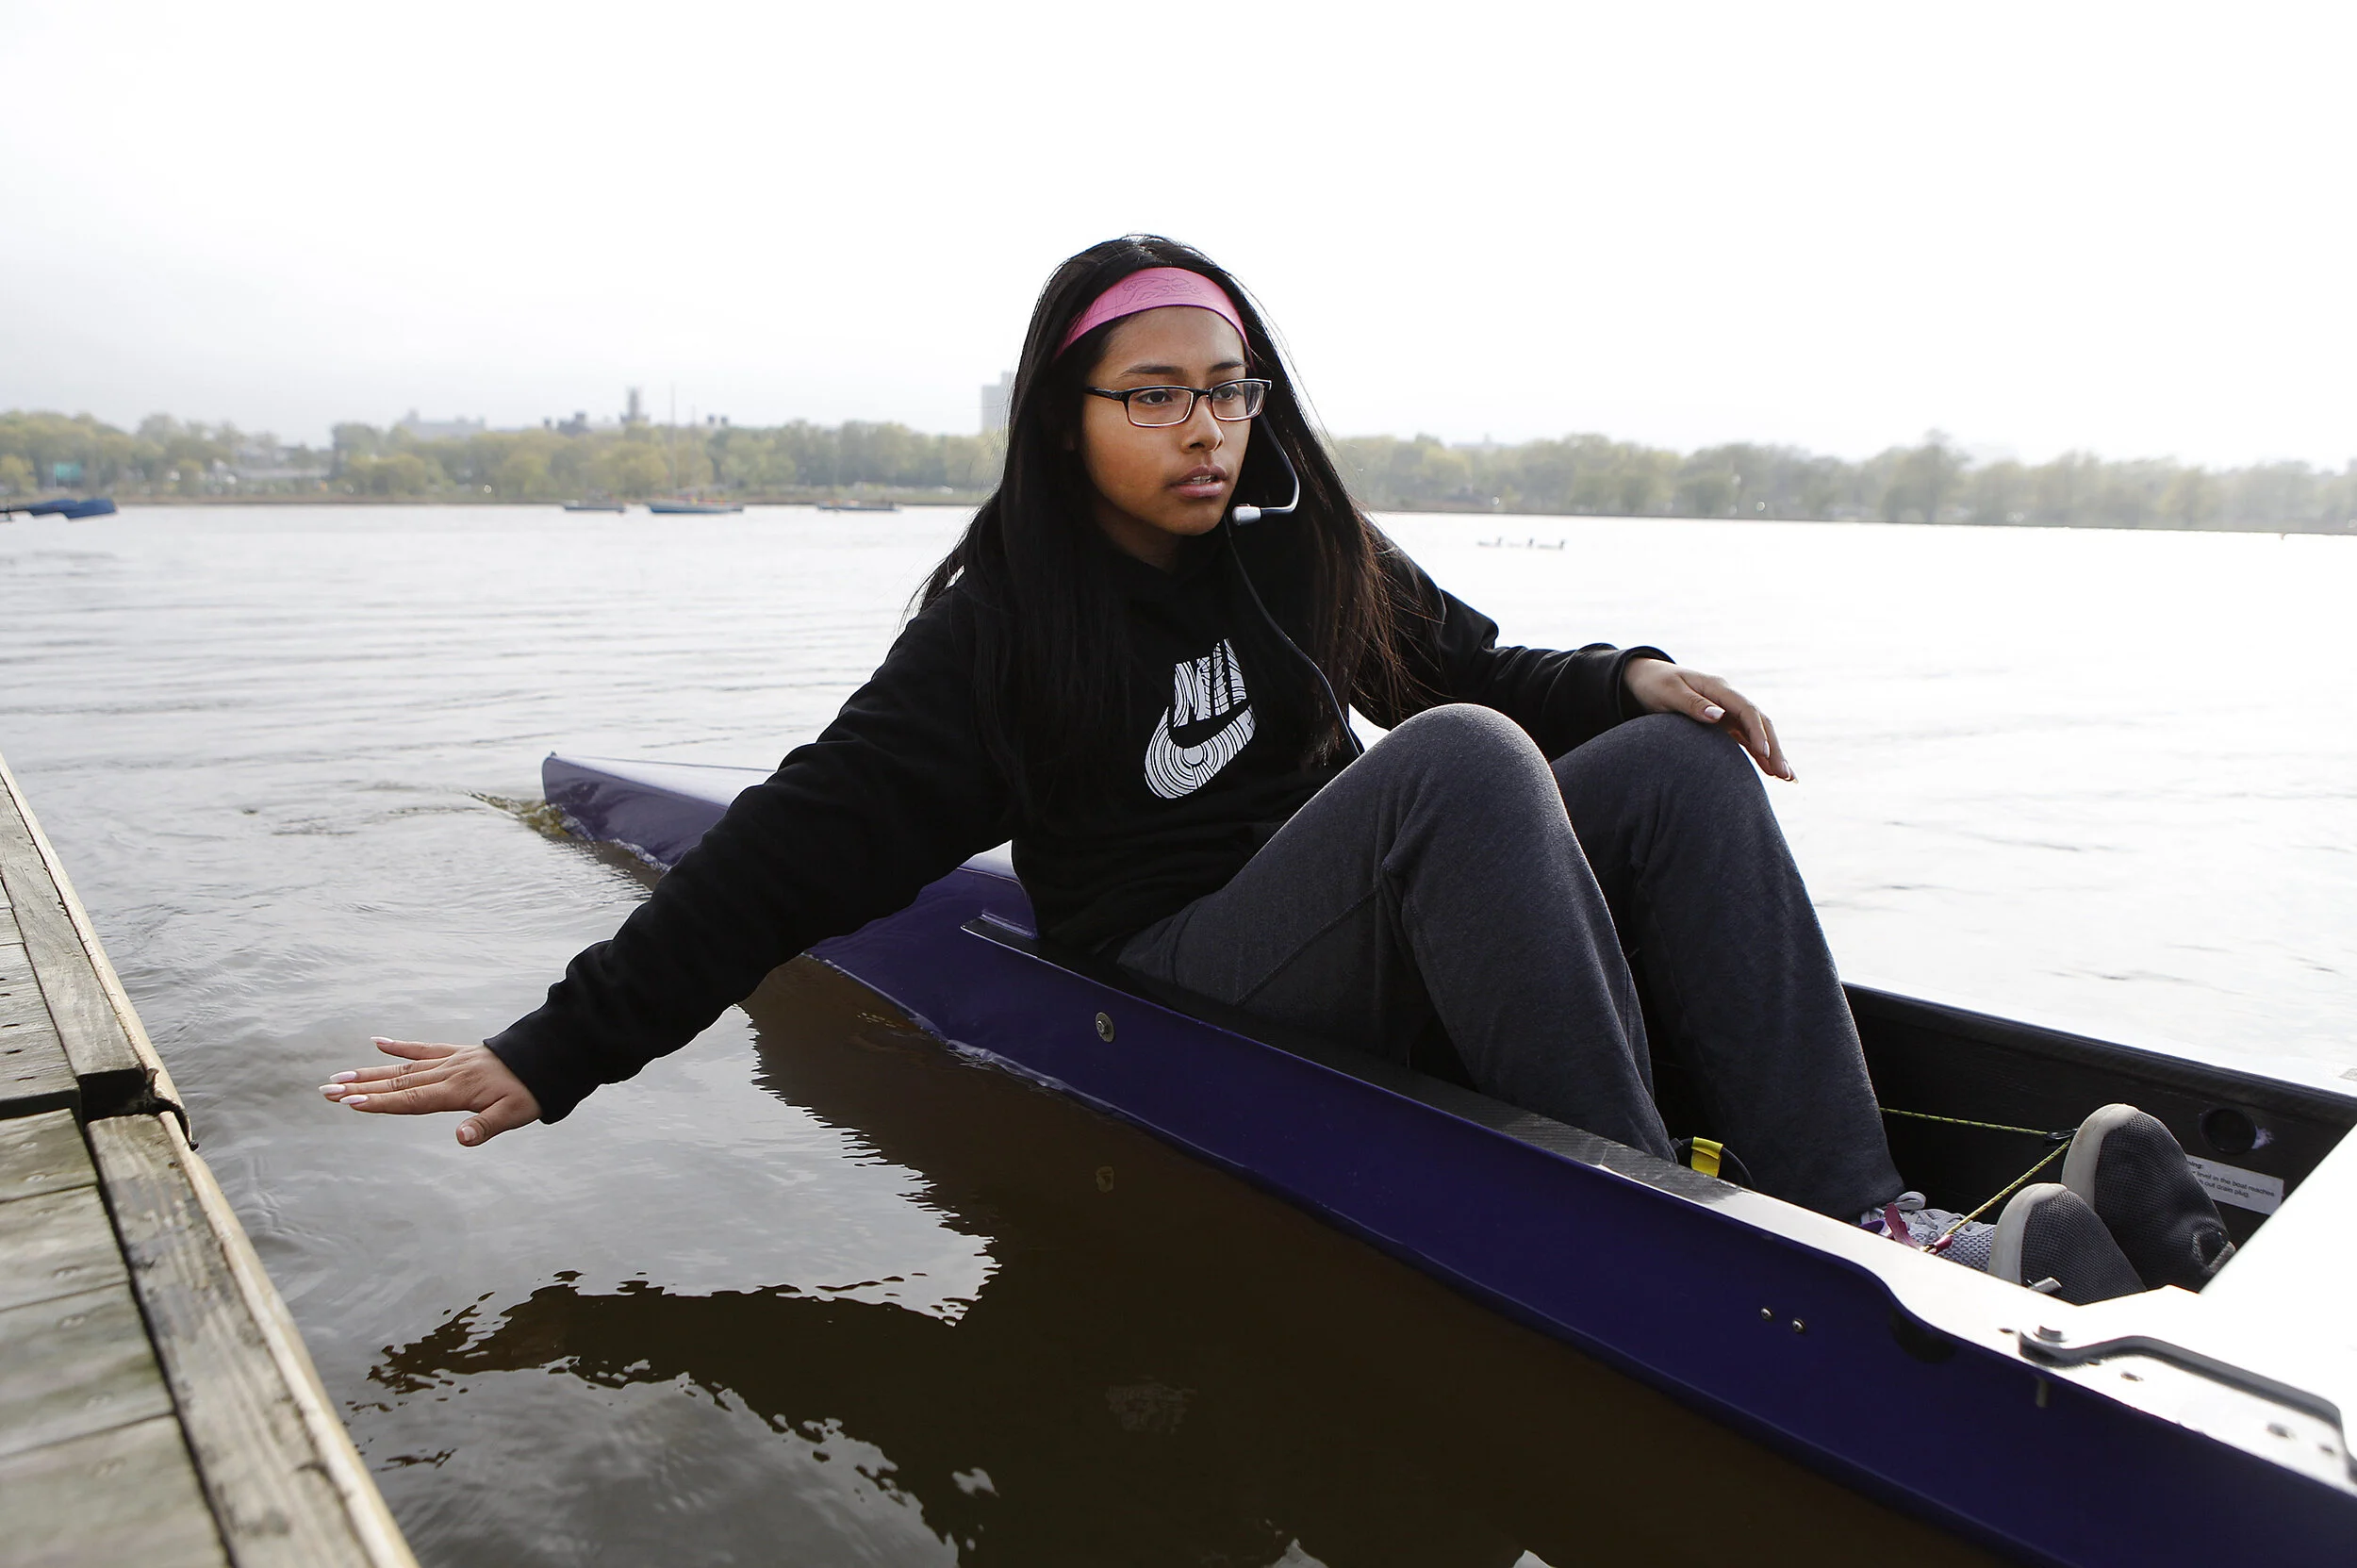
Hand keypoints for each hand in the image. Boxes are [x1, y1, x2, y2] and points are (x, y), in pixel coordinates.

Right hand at [320, 1038, 541, 1146]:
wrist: (551, 1056)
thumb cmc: (532, 1090)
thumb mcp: (514, 1114)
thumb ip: (485, 1126)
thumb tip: (460, 1139)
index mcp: (457, 1090)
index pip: (410, 1099)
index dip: (380, 1102)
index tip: (349, 1103)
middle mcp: (448, 1073)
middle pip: (397, 1082)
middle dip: (361, 1088)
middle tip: (326, 1091)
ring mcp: (451, 1061)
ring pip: (403, 1066)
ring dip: (370, 1072)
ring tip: (340, 1077)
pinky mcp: (458, 1053)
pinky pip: (424, 1047)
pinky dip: (400, 1045)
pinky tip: (377, 1042)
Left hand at [1624, 657, 1794, 780]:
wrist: (1645, 679)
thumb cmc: (1655, 685)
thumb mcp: (1669, 693)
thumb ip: (1693, 705)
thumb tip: (1719, 716)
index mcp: (1718, 688)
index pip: (1746, 710)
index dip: (1757, 731)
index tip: (1763, 752)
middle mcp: (1728, 699)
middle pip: (1759, 723)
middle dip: (1774, 748)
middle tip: (1785, 774)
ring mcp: (1728, 711)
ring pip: (1757, 733)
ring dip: (1772, 754)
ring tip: (1787, 778)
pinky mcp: (1723, 723)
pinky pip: (1746, 739)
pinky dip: (1760, 754)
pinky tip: (1771, 771)